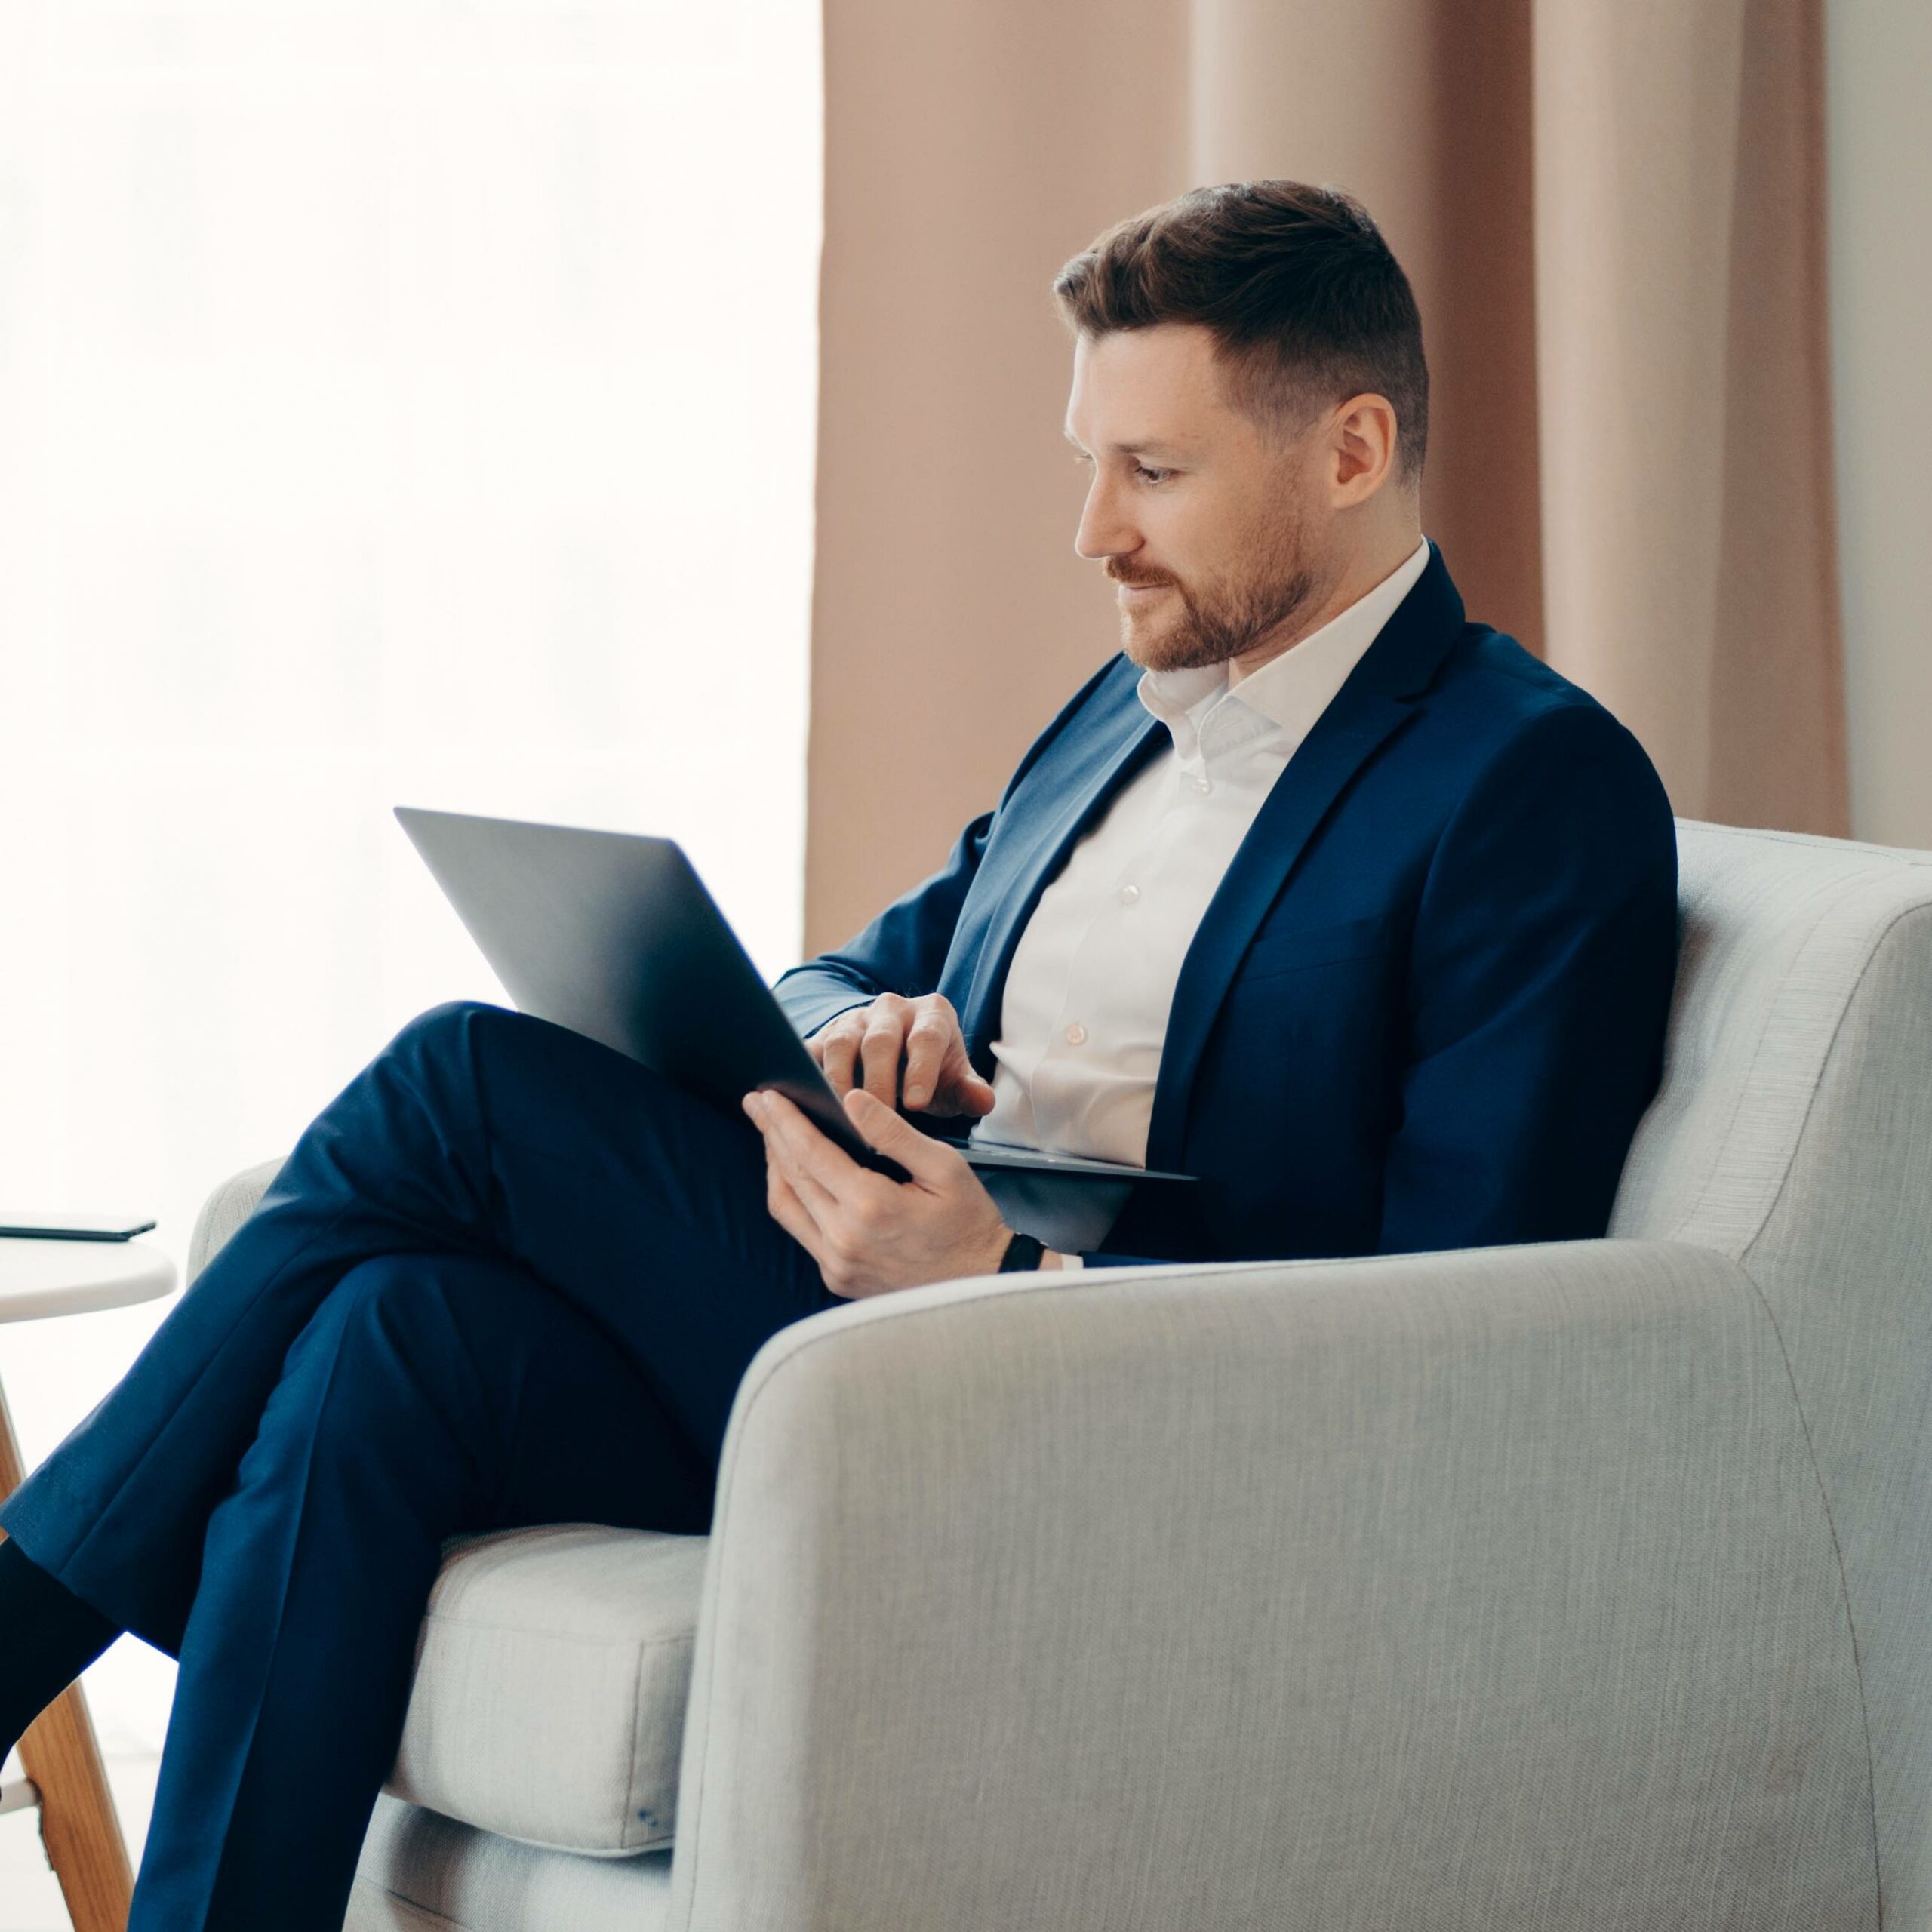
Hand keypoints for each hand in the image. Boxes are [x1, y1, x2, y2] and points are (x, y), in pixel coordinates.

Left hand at [742, 1083, 1013, 1297]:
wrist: (980, 1284)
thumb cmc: (968, 1222)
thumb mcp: (944, 1167)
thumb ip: (893, 1132)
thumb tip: (852, 1100)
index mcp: (870, 1207)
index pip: (810, 1153)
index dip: (785, 1120)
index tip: (768, 1095)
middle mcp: (844, 1240)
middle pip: (791, 1177)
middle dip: (771, 1135)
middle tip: (756, 1103)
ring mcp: (836, 1264)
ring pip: (786, 1207)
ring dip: (774, 1166)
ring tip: (771, 1134)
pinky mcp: (836, 1277)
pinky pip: (801, 1230)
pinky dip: (793, 1196)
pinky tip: (796, 1175)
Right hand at [807, 992, 995, 1117]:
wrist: (899, 1059)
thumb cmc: (932, 1075)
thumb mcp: (956, 1084)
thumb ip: (971, 1092)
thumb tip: (982, 1100)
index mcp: (932, 1014)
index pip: (927, 1037)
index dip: (920, 1069)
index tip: (915, 1104)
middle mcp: (892, 1009)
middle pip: (881, 1040)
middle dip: (878, 1081)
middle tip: (877, 1118)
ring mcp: (854, 1020)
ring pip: (842, 1042)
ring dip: (840, 1080)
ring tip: (842, 1116)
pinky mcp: (823, 1036)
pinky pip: (810, 1051)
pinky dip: (804, 1074)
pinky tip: (805, 1103)